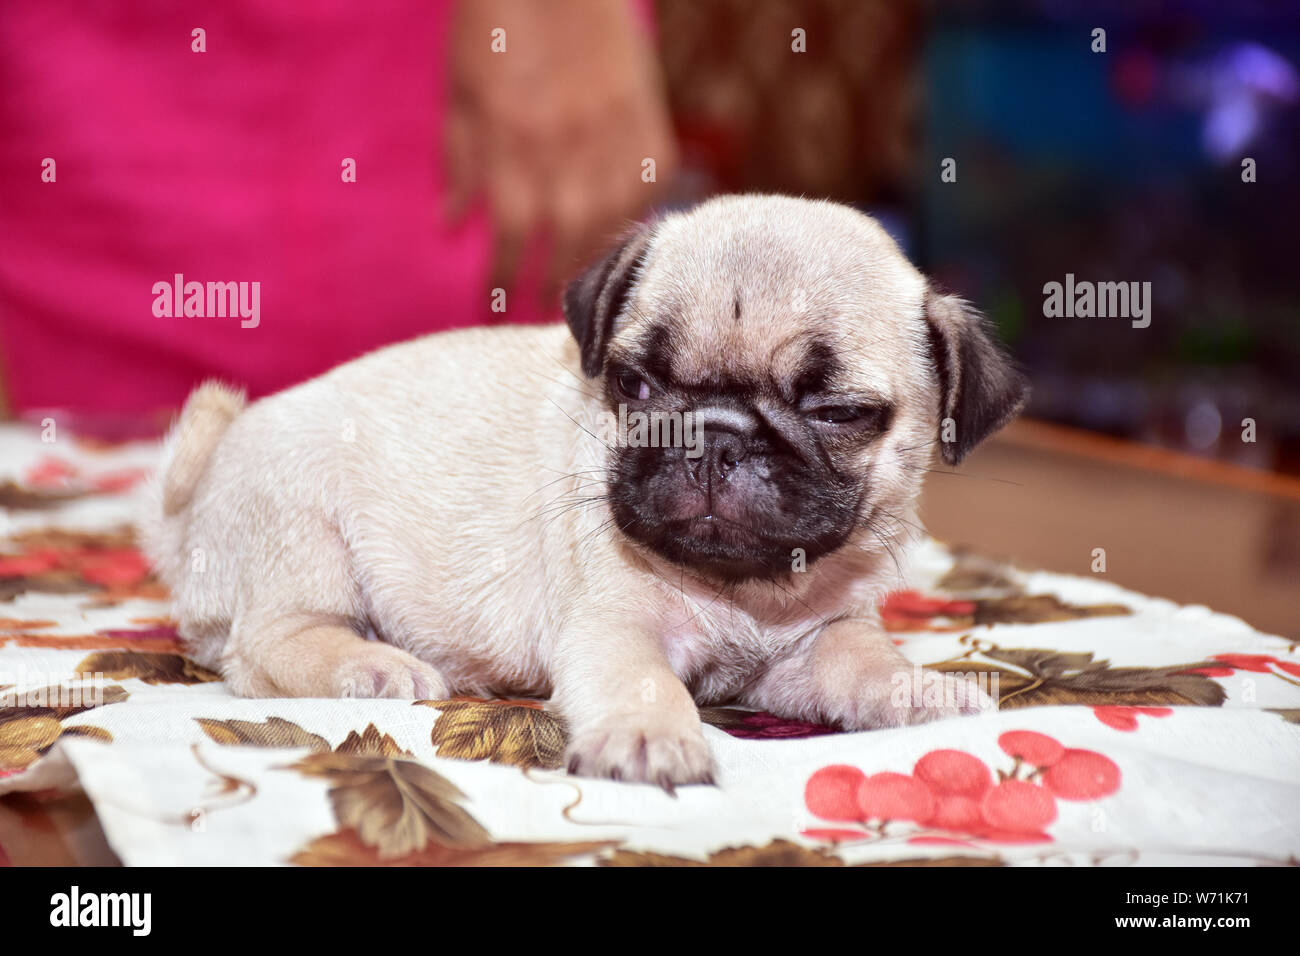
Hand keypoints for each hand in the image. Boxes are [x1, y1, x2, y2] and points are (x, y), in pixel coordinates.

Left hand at [444, 0, 677, 297]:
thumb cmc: (498, 20)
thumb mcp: (460, 88)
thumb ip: (460, 158)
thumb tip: (451, 224)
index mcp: (512, 141)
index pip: (508, 234)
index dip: (502, 276)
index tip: (495, 301)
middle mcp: (567, 146)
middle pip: (565, 239)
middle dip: (552, 280)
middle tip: (543, 304)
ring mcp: (615, 133)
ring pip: (612, 219)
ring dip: (594, 256)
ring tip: (581, 278)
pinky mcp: (648, 118)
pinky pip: (650, 184)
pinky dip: (635, 210)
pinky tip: (619, 225)